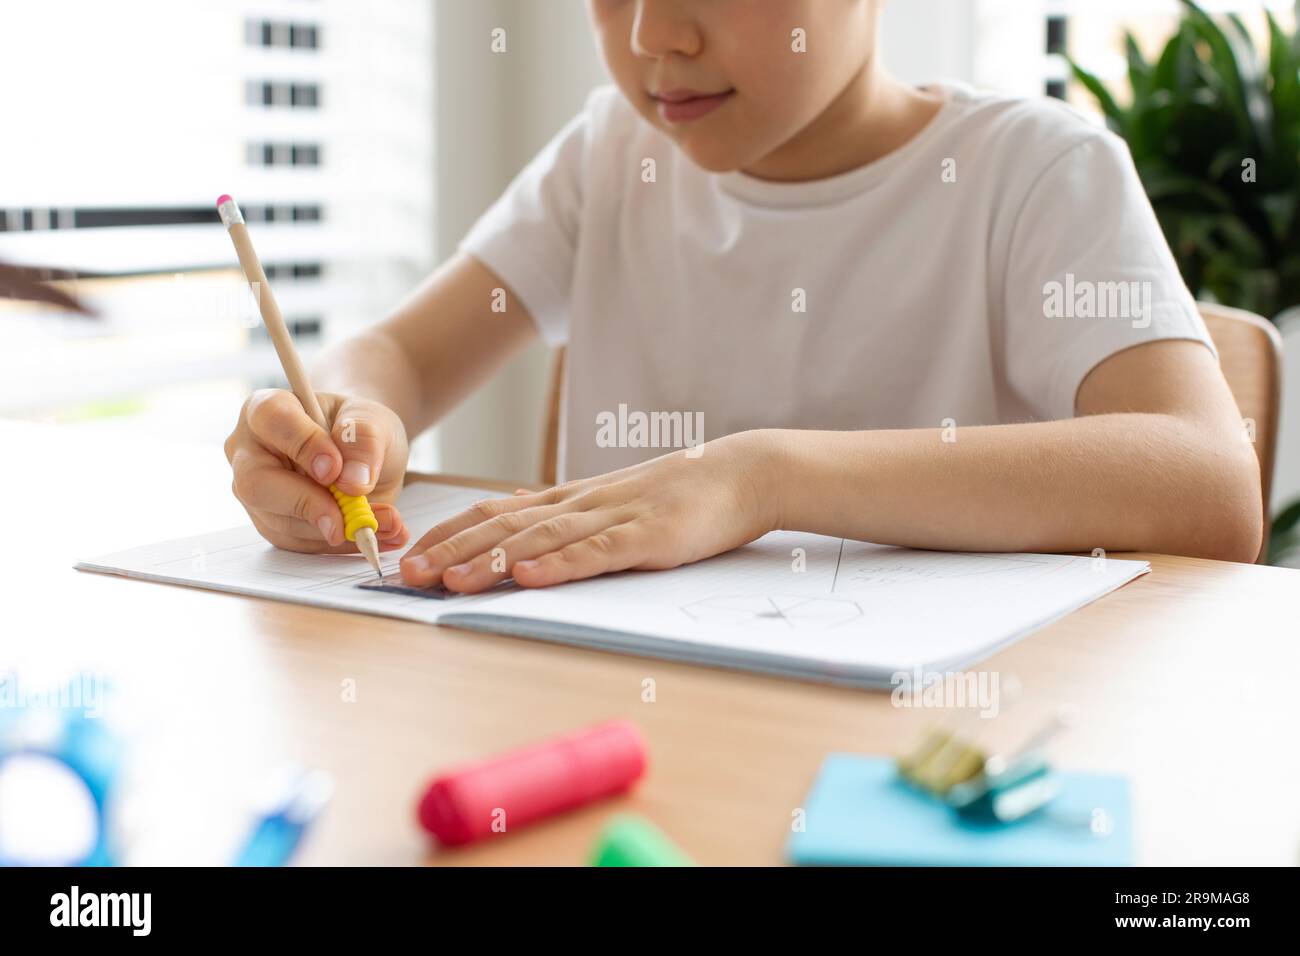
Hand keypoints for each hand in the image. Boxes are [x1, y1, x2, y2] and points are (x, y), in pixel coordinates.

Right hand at [225, 390, 411, 552]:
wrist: (361, 454)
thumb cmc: (358, 429)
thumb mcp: (374, 421)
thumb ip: (365, 440)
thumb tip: (352, 481)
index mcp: (266, 409)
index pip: (271, 420)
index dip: (303, 444)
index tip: (335, 468)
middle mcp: (249, 452)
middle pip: (257, 483)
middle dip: (309, 504)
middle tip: (353, 516)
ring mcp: (256, 493)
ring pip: (281, 522)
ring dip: (338, 528)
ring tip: (386, 521)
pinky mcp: (273, 524)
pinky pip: (300, 544)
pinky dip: (342, 544)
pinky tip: (375, 533)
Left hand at [399, 431, 779, 592]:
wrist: (743, 472)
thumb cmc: (681, 491)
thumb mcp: (612, 498)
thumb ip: (564, 508)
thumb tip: (513, 502)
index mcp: (572, 499)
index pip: (495, 512)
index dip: (449, 532)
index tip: (409, 554)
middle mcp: (582, 504)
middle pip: (504, 525)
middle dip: (450, 550)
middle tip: (405, 575)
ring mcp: (614, 518)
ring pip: (541, 539)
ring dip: (490, 561)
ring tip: (448, 581)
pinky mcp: (648, 537)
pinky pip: (597, 553)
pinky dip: (559, 565)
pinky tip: (528, 576)